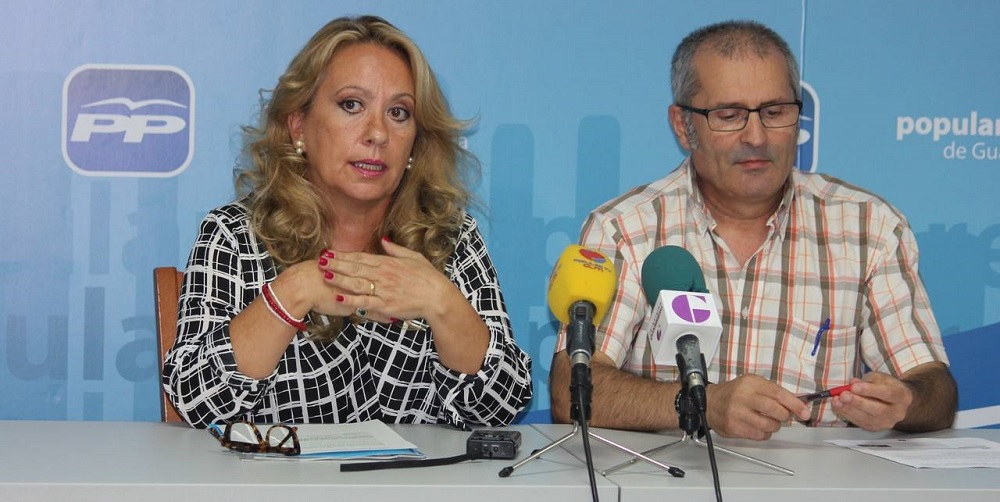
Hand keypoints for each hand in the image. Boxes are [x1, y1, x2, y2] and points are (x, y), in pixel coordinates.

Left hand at [318, 238, 451, 322]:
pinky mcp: (386, 305)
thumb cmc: (428, 277)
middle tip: (319, 261)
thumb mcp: (414, 257)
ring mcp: (384, 290)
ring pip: (357, 283)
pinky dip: (351, 300)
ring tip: (324, 275)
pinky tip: (338, 298)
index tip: (329, 253)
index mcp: (389, 263)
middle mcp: (384, 275)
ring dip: (339, 279)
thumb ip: (396, 249)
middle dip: (336, 264)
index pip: (361, 257)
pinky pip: (365, 302)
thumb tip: (383, 240)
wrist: (437, 296)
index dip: (343, 255)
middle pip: (355, 268)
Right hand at [705, 374, 810, 439]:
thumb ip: (773, 392)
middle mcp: (743, 397)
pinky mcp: (734, 427)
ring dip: (774, 426)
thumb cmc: (734, 393)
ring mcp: (737, 414)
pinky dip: (764, 433)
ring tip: (768, 420)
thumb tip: (796, 405)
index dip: (794, 404)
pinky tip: (758, 426)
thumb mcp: (752, 383)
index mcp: (750, 383)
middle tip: (784, 416)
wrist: (709, 402)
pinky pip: (759, 435)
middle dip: (785, 416)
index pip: (778, 394)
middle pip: (775, 410)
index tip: (804, 412)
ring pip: (769, 426)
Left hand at [831, 373, 912, 430]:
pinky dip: (847, 414)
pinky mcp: (875, 428)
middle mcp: (897, 412)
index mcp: (901, 396)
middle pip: (877, 410)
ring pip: (867, 418)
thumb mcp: (879, 378)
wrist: (895, 402)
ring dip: (849, 409)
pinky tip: (838, 406)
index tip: (854, 387)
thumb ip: (867, 380)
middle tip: (843, 395)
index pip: (887, 394)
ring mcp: (886, 422)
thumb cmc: (886, 387)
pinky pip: (859, 422)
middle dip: (858, 402)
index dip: (870, 390)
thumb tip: (853, 383)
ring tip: (837, 400)